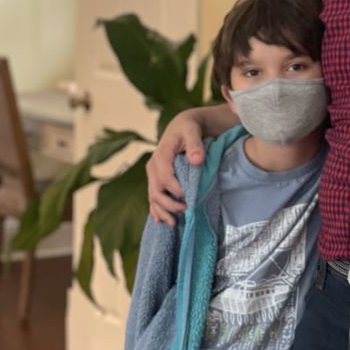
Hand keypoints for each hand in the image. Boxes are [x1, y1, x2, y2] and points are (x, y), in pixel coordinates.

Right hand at [145, 110, 205, 224]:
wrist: (183, 126)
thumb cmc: (189, 128)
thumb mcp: (193, 131)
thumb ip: (195, 145)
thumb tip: (196, 160)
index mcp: (161, 155)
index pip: (165, 177)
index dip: (176, 190)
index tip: (189, 198)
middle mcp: (153, 166)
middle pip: (156, 190)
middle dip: (169, 204)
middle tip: (186, 211)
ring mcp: (153, 174)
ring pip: (153, 196)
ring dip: (162, 211)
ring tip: (173, 223)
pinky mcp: (156, 179)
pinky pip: (153, 196)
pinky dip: (156, 209)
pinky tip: (161, 220)